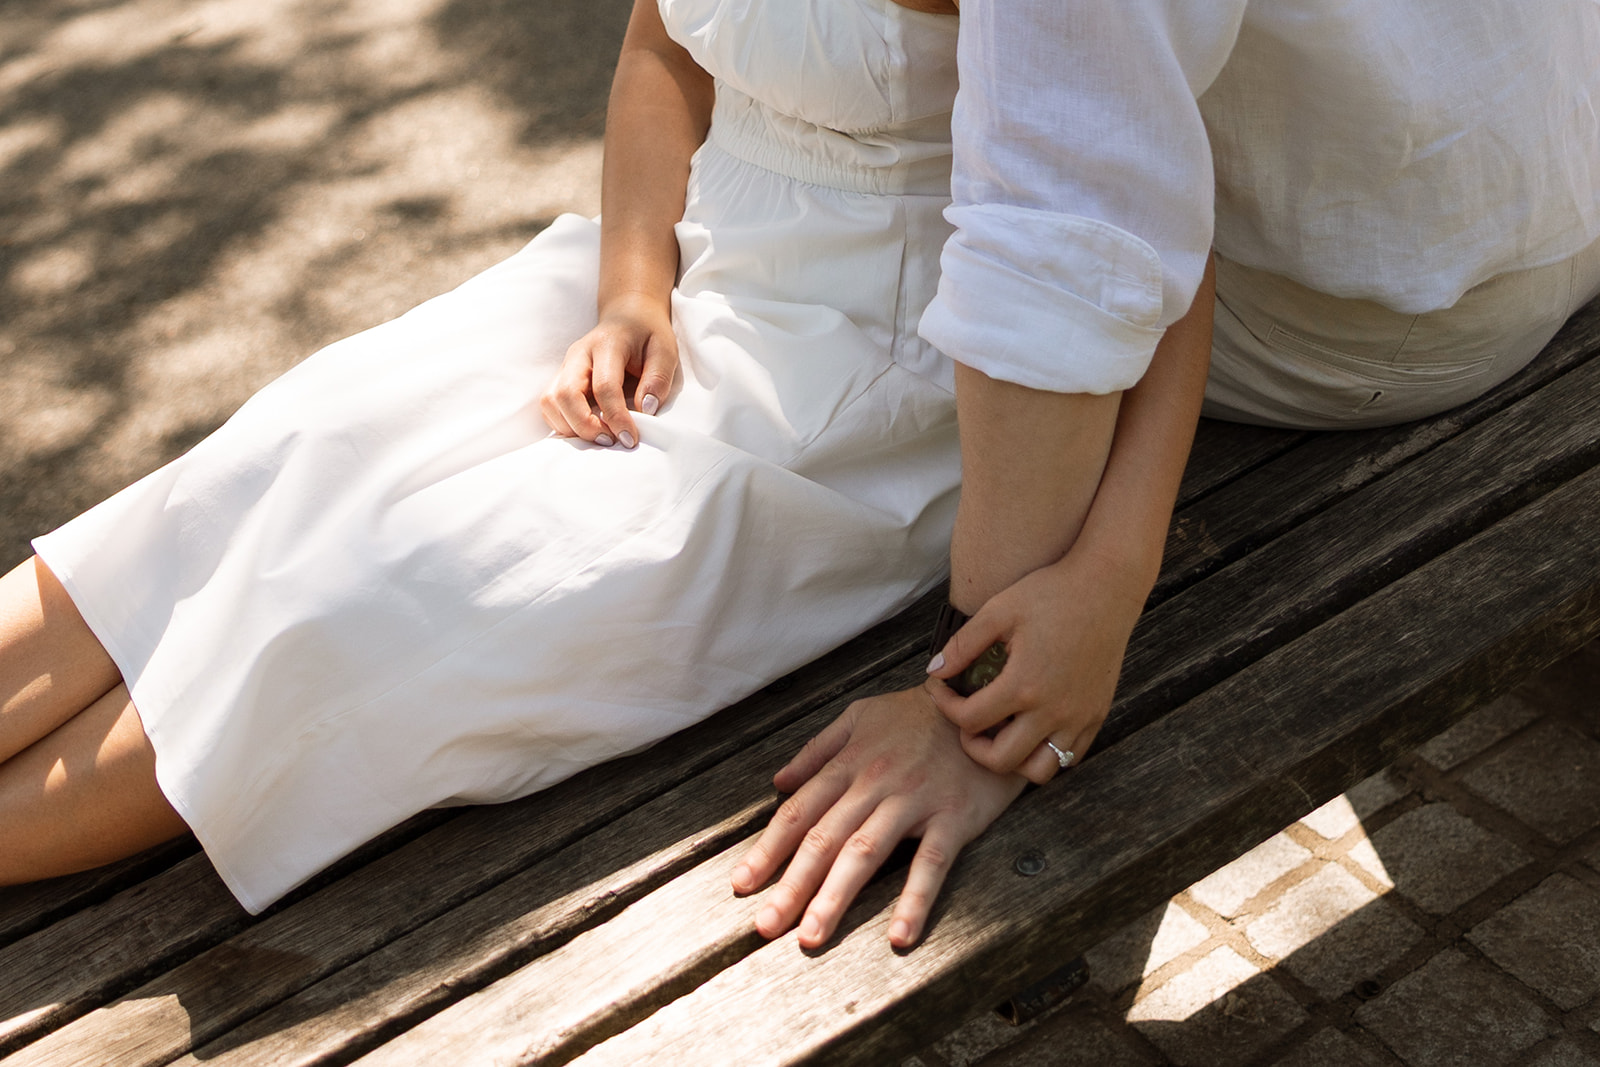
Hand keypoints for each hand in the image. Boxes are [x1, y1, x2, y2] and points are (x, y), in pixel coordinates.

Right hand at [539, 293, 677, 447]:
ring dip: (570, 427)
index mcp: (606, 344)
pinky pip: (550, 406)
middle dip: (585, 426)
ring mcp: (566, 366)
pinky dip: (563, 424)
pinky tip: (587, 431)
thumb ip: (658, 379)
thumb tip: (646, 410)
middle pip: (565, 395)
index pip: (604, 386)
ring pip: (550, 402)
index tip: (630, 439)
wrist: (627, 316)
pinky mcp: (561, 377)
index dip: (616, 417)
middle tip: (611, 441)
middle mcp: (579, 354)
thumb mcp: (665, 350)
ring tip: (600, 438)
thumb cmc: (648, 334)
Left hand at [732, 683, 1026, 949]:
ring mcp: (914, 801)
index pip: (799, 812)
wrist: (986, 702)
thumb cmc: (921, 715)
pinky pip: (931, 863)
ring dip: (836, 896)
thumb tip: (779, 781)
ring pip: (866, 852)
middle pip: (824, 839)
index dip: (768, 850)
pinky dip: (915, 899)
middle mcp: (875, 783)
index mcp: (850, 763)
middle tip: (767, 925)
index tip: (743, 885)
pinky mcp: (954, 817)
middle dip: (792, 885)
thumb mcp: (862, 717)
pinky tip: (900, 934)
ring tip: (812, 935)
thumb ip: (818, 749)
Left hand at [927, 546, 1146, 783]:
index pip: (970, 720)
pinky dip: (1045, 752)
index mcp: (1024, 685)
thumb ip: (963, 645)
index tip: (942, 688)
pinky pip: (1069, 756)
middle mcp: (1053, 711)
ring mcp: (1079, 717)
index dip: (945, 706)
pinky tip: (1031, 726)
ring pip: (1039, 770)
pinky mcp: (1097, 715)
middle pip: (1001, 760)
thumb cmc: (1051, 593)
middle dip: (973, 746)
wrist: (1107, 587)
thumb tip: (935, 671)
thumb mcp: (999, 610)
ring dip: (1013, 759)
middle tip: (967, 720)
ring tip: (1001, 730)